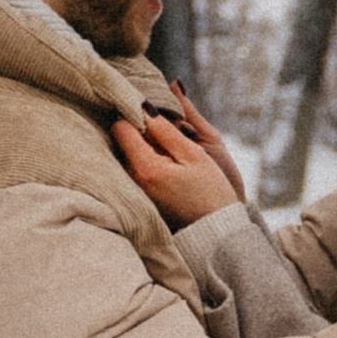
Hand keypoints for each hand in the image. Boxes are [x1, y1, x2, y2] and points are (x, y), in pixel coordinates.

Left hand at [114, 89, 243, 224]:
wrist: (214, 232)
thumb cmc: (210, 193)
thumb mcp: (194, 155)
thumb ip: (166, 129)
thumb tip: (143, 105)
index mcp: (144, 168)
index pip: (121, 126)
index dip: (137, 114)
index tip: (157, 115)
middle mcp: (132, 180)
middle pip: (123, 139)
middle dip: (143, 130)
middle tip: (172, 134)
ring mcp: (133, 191)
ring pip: (129, 153)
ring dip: (146, 145)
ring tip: (174, 152)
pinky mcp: (139, 197)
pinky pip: (135, 168)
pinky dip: (148, 160)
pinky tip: (170, 167)